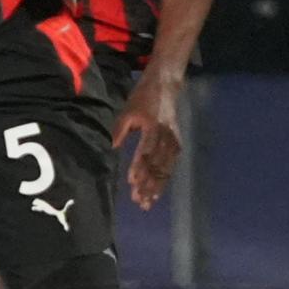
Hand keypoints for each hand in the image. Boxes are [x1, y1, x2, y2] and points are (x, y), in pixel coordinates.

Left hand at [112, 73, 181, 209]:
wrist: (165, 86)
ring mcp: (173, 140)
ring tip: (147, 202)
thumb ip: (119, 131)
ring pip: (165, 168)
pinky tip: (157, 191)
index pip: (146, 151)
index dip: (139, 167)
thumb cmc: (142, 98)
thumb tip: (111, 148)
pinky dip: (164, 179)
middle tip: (138, 201)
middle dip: (148, 184)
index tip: (132, 182)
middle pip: (157, 164)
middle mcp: (166, 135)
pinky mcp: (176, 142)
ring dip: (156, 186)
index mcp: (153, 127)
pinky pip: (171, 165)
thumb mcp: (127, 111)